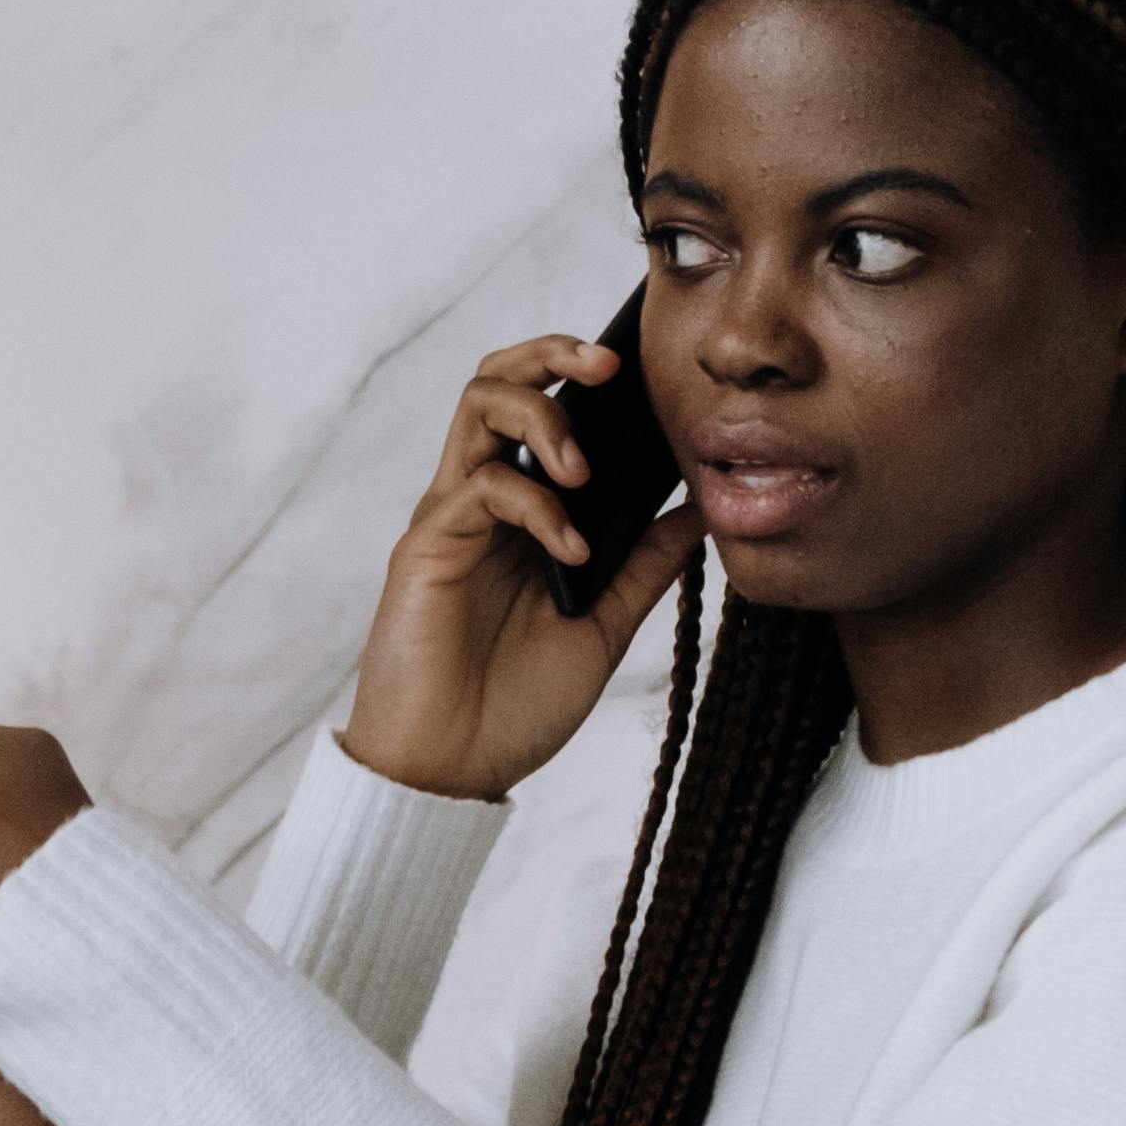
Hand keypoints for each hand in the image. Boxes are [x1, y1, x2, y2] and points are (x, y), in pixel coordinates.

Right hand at [338, 333, 703, 803]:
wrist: (453, 773)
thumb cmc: (513, 704)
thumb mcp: (604, 626)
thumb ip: (643, 563)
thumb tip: (699, 507)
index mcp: (518, 512)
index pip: (541, 406)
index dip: (582, 372)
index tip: (645, 372)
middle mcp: (478, 500)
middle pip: (497, 381)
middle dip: (554, 353)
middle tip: (612, 366)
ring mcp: (450, 519)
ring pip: (477, 409)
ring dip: (543, 415)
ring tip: (587, 470)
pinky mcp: (427, 548)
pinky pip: (480, 489)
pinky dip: (536, 505)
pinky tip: (570, 552)